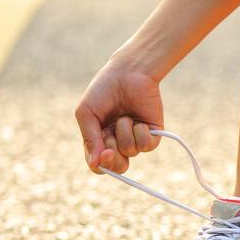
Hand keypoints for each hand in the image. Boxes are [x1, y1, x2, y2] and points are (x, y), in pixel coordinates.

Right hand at [74, 55, 163, 173]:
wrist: (128, 72)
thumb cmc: (104, 90)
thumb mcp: (87, 113)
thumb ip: (89, 139)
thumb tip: (95, 164)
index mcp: (99, 139)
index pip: (99, 165)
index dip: (101, 165)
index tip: (104, 153)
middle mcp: (117, 142)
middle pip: (117, 167)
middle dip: (113, 154)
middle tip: (110, 136)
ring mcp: (135, 139)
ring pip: (130, 151)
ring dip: (124, 132)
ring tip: (124, 116)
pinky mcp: (152, 134)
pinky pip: (146, 146)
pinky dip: (140, 132)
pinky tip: (138, 120)